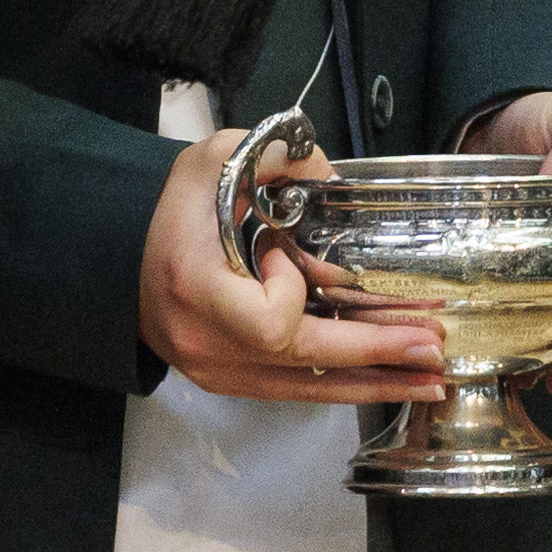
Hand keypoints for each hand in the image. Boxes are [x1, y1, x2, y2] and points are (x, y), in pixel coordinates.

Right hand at [139, 129, 449, 403]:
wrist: (118, 260)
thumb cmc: (170, 210)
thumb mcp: (215, 160)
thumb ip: (277, 160)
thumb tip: (332, 175)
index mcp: (199, 290)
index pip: (270, 321)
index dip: (293, 291)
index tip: (280, 251)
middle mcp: (208, 344)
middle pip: (307, 364)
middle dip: (376, 353)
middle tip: (432, 346)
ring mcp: (218, 373)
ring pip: (308, 390)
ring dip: (374, 383)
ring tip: (432, 381)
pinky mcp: (231, 383)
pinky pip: (296, 392)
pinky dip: (344, 386)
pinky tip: (387, 381)